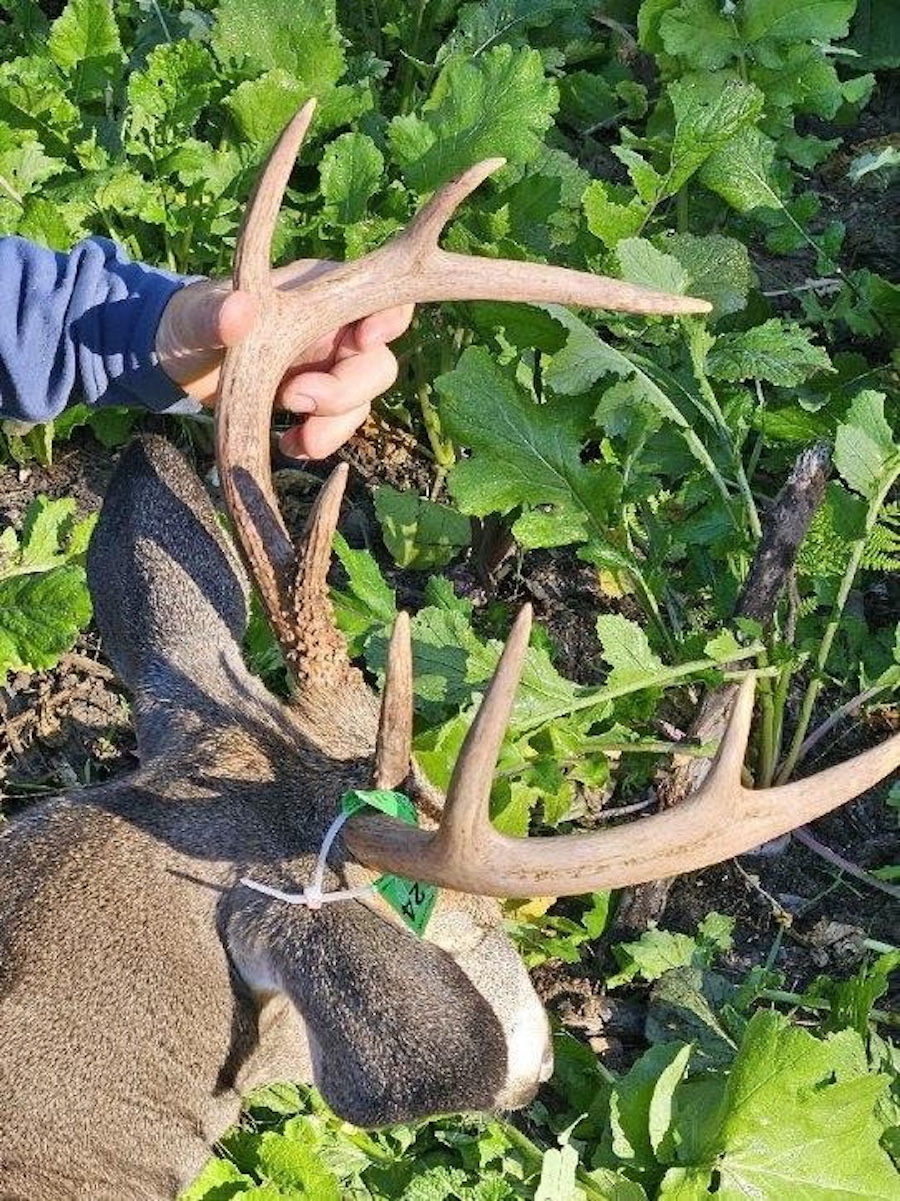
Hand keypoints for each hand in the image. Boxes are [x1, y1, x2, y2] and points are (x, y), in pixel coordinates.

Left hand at [155, 261, 413, 459]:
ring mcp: (328, 367)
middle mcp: (333, 329)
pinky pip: (339, 425)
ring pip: (362, 399)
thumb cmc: (189, 324)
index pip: (379, 297)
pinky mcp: (317, 401)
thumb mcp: (196, 318)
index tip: (362, 341)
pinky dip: (320, 440)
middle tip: (295, 401)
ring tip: (297, 438)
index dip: (387, 320)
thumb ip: (215, 315)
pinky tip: (289, 444)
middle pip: (376, 361)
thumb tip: (239, 311)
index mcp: (318, 291)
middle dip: (346, 390)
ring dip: (335, 424)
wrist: (177, 363)